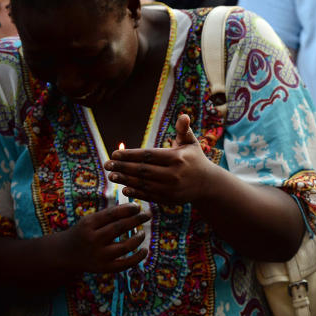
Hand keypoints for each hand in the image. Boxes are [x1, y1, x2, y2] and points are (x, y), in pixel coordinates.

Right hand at [57, 203, 149, 273]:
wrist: (65, 254)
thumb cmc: (83, 233)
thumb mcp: (89, 221)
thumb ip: (109, 215)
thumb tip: (135, 208)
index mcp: (88, 224)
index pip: (112, 214)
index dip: (128, 209)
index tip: (138, 207)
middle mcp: (93, 239)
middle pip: (120, 227)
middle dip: (137, 219)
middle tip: (147, 215)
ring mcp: (99, 255)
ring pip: (126, 246)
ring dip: (139, 237)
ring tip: (142, 232)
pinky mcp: (104, 268)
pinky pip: (126, 263)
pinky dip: (138, 257)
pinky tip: (144, 250)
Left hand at [105, 114, 220, 204]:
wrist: (208, 185)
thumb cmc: (196, 160)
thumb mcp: (192, 143)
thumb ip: (184, 130)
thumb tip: (184, 115)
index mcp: (177, 158)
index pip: (148, 156)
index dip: (129, 155)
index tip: (114, 154)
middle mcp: (174, 174)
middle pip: (142, 170)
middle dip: (122, 167)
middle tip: (107, 165)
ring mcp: (171, 188)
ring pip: (143, 184)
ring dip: (125, 180)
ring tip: (111, 176)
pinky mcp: (170, 199)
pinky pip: (149, 196)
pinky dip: (136, 193)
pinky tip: (124, 188)